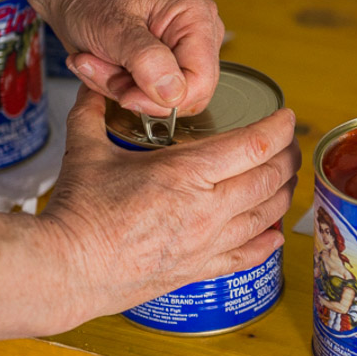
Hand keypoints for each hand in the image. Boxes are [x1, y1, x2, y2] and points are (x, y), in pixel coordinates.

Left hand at [23, 0, 224, 115]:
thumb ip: (146, 60)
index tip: (126, 94)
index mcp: (195, 17)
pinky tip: (104, 67)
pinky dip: (122, 89)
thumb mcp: (113, 27)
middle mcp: (199, 35)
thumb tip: (173, 94)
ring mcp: (185, 52)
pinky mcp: (169, 66)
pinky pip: (153, 98)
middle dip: (138, 93)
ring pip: (165, 100)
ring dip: (123, 90)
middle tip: (103, 70)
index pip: (200, 81)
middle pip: (185, 95)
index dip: (164, 99)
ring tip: (97, 63)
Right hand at [38, 86, 300, 319]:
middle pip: (269, 179)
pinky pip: (246, 257)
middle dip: (287, 158)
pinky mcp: (198, 270)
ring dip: (282, 194)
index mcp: (186, 172)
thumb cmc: (78, 214)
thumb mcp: (85, 151)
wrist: (66, 270)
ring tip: (286, 180)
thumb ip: (92, 112)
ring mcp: (206, 243)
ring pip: (265, 216)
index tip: (287, 117)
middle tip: (290, 145)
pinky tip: (273, 235)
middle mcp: (207, 209)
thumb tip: (91, 85)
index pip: (254, 145)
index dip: (279, 128)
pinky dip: (265, 243)